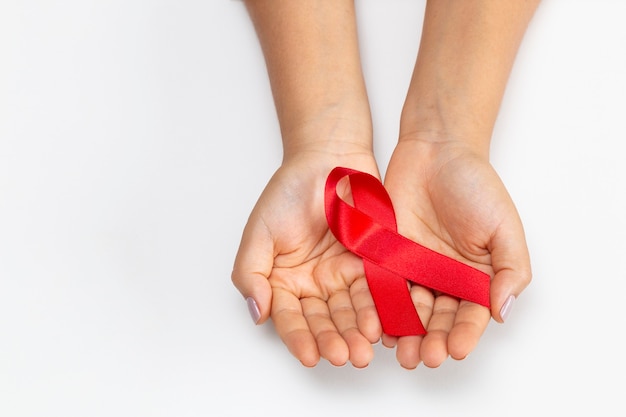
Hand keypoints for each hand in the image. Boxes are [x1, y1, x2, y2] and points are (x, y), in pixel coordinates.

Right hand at [232, 148, 381, 367]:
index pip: (291, 318)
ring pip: (351, 311)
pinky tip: (381, 322)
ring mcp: (344, 277)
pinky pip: (377, 290)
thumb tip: (257, 312)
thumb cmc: (287, 194)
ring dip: (357, 332)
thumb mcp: (258, 232)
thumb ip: (251, 273)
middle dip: (334, 340)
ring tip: (364, 348)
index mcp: (285, 282)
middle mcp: (315, 286)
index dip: (299, 338)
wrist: (327, 160)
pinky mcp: (371, 265)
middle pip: (324, 321)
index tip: (309, 356)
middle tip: (345, 357)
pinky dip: (379, 308)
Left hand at [382, 138, 530, 368]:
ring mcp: (414, 270)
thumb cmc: (476, 186)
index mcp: (476, 277)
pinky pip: (383, 286)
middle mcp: (444, 279)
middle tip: (424, 358)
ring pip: (409, 309)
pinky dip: (382, 306)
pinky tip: (379, 324)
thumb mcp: (504, 227)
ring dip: (406, 332)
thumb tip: (503, 311)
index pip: (472, 314)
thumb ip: (510, 269)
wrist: (436, 152)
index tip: (458, 350)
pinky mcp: (387, 257)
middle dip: (432, 340)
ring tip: (401, 352)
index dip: (466, 334)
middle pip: (438, 318)